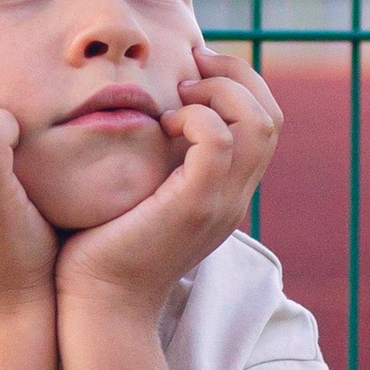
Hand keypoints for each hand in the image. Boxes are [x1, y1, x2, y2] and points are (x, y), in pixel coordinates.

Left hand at [53, 51, 281, 327]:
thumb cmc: (104, 246)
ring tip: (179, 94)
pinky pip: (218, 142)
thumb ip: (155, 156)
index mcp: (227, 190)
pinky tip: (163, 124)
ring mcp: (220, 203)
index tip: (193, 67)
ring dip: (219, 92)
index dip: (238, 83)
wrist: (98, 303)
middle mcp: (235, 196)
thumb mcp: (141, 190)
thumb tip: (141, 110)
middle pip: (270, 116)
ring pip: (257, 123)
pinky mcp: (194, 206)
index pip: (265, 122)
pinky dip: (196, 118)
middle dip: (235, 75)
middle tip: (190, 66)